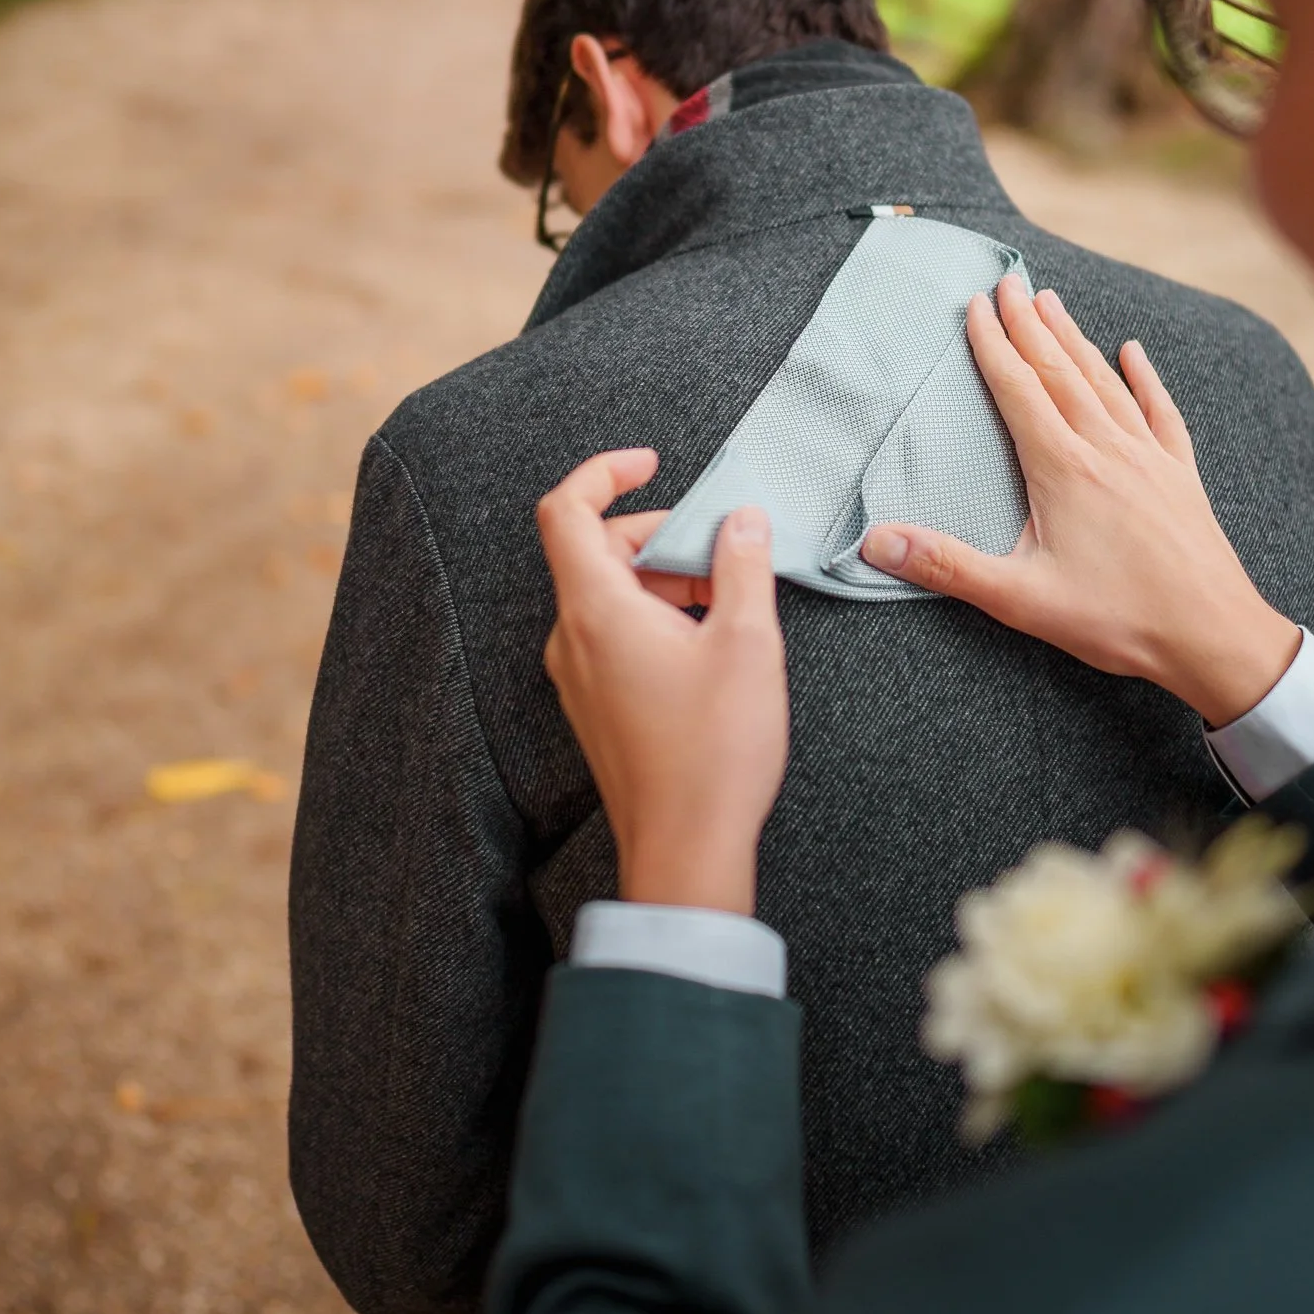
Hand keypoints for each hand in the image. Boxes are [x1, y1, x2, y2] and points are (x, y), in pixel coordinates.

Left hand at [536, 450, 788, 913]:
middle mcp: (572, 639)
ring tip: (730, 605)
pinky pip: (614, 636)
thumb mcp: (748, 643)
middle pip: (595, 551)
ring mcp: (578, 677)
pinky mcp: (596, 707)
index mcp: (595, 611)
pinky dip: (657, 619)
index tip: (652, 464)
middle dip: (660, 536)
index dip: (603, 472)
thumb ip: (744, 566)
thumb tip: (740, 520)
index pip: (565, 510)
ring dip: (664, 582)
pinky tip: (711, 646)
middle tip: (724, 552)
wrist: (686, 849)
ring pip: (609, 596)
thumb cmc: (714, 751)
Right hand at [858, 277, 1299, 726]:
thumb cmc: (1119, 620)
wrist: (1214, 635)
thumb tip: (875, 540)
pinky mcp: (1181, 475)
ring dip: (1075, 339)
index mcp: (1064, 469)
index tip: (973, 306)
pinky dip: (1144, 378)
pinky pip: (1159, 412)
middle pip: (1059, 371)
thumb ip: (947, 566)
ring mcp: (1149, 458)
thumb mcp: (1021, 599)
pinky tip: (1134, 353)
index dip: (992, 347)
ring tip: (1052, 302)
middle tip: (1009, 281)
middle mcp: (1107, 449)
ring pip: (1104, 382)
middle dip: (1028, 324)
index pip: (1018, 391)